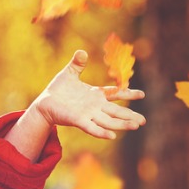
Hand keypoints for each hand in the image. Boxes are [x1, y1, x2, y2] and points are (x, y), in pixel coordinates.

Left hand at [30, 49, 145, 138]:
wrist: (43, 103)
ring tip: (136, 126)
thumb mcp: (68, 73)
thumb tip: (81, 52)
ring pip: (108, 121)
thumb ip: (77, 64)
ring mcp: (87, 114)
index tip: (142, 94)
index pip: (115, 93)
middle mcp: (94, 106)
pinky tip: (112, 136)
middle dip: (130, 115)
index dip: (128, 93)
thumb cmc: (57, 89)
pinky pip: (92, 127)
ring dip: (122, 124)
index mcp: (95, 94)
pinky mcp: (78, 120)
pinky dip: (101, 132)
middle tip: (144, 120)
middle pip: (116, 111)